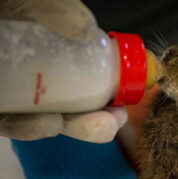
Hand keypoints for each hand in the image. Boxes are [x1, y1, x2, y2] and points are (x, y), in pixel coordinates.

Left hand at [0, 0, 127, 142]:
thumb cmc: (2, 9)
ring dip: (77, 128)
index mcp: (49, 48)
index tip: (127, 93)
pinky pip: (10, 125)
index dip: (110, 85)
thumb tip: (88, 31)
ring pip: (48, 119)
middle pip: (73, 103)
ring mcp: (11, 93)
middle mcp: (34, 73)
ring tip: (99, 125)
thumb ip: (55, 6)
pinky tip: (48, 124)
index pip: (88, 71)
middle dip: (100, 118)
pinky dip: (29, 128)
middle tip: (116, 119)